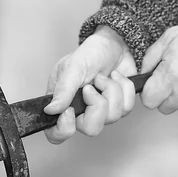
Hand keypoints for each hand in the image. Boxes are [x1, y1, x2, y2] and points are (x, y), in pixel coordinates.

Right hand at [44, 26, 136, 143]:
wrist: (114, 42)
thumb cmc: (90, 53)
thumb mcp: (73, 66)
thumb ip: (63, 89)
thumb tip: (51, 110)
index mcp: (62, 104)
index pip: (56, 133)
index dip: (64, 129)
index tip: (70, 111)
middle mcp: (81, 111)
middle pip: (91, 129)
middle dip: (97, 105)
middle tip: (92, 87)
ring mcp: (102, 110)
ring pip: (112, 117)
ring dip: (111, 91)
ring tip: (104, 76)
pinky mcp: (120, 105)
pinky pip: (126, 108)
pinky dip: (124, 89)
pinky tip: (116, 77)